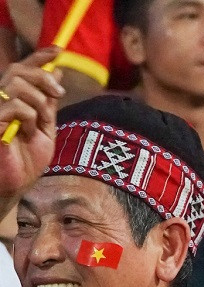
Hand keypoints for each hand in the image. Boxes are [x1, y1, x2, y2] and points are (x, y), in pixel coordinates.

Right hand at [0, 48, 63, 198]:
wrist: (13, 187)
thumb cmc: (25, 162)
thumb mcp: (44, 130)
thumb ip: (48, 105)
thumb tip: (56, 76)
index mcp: (12, 100)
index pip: (22, 69)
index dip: (39, 57)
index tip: (59, 50)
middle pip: (19, 70)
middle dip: (43, 77)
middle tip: (58, 93)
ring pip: (18, 85)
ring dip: (37, 103)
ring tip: (36, 125)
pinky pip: (16, 106)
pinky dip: (29, 118)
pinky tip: (25, 133)